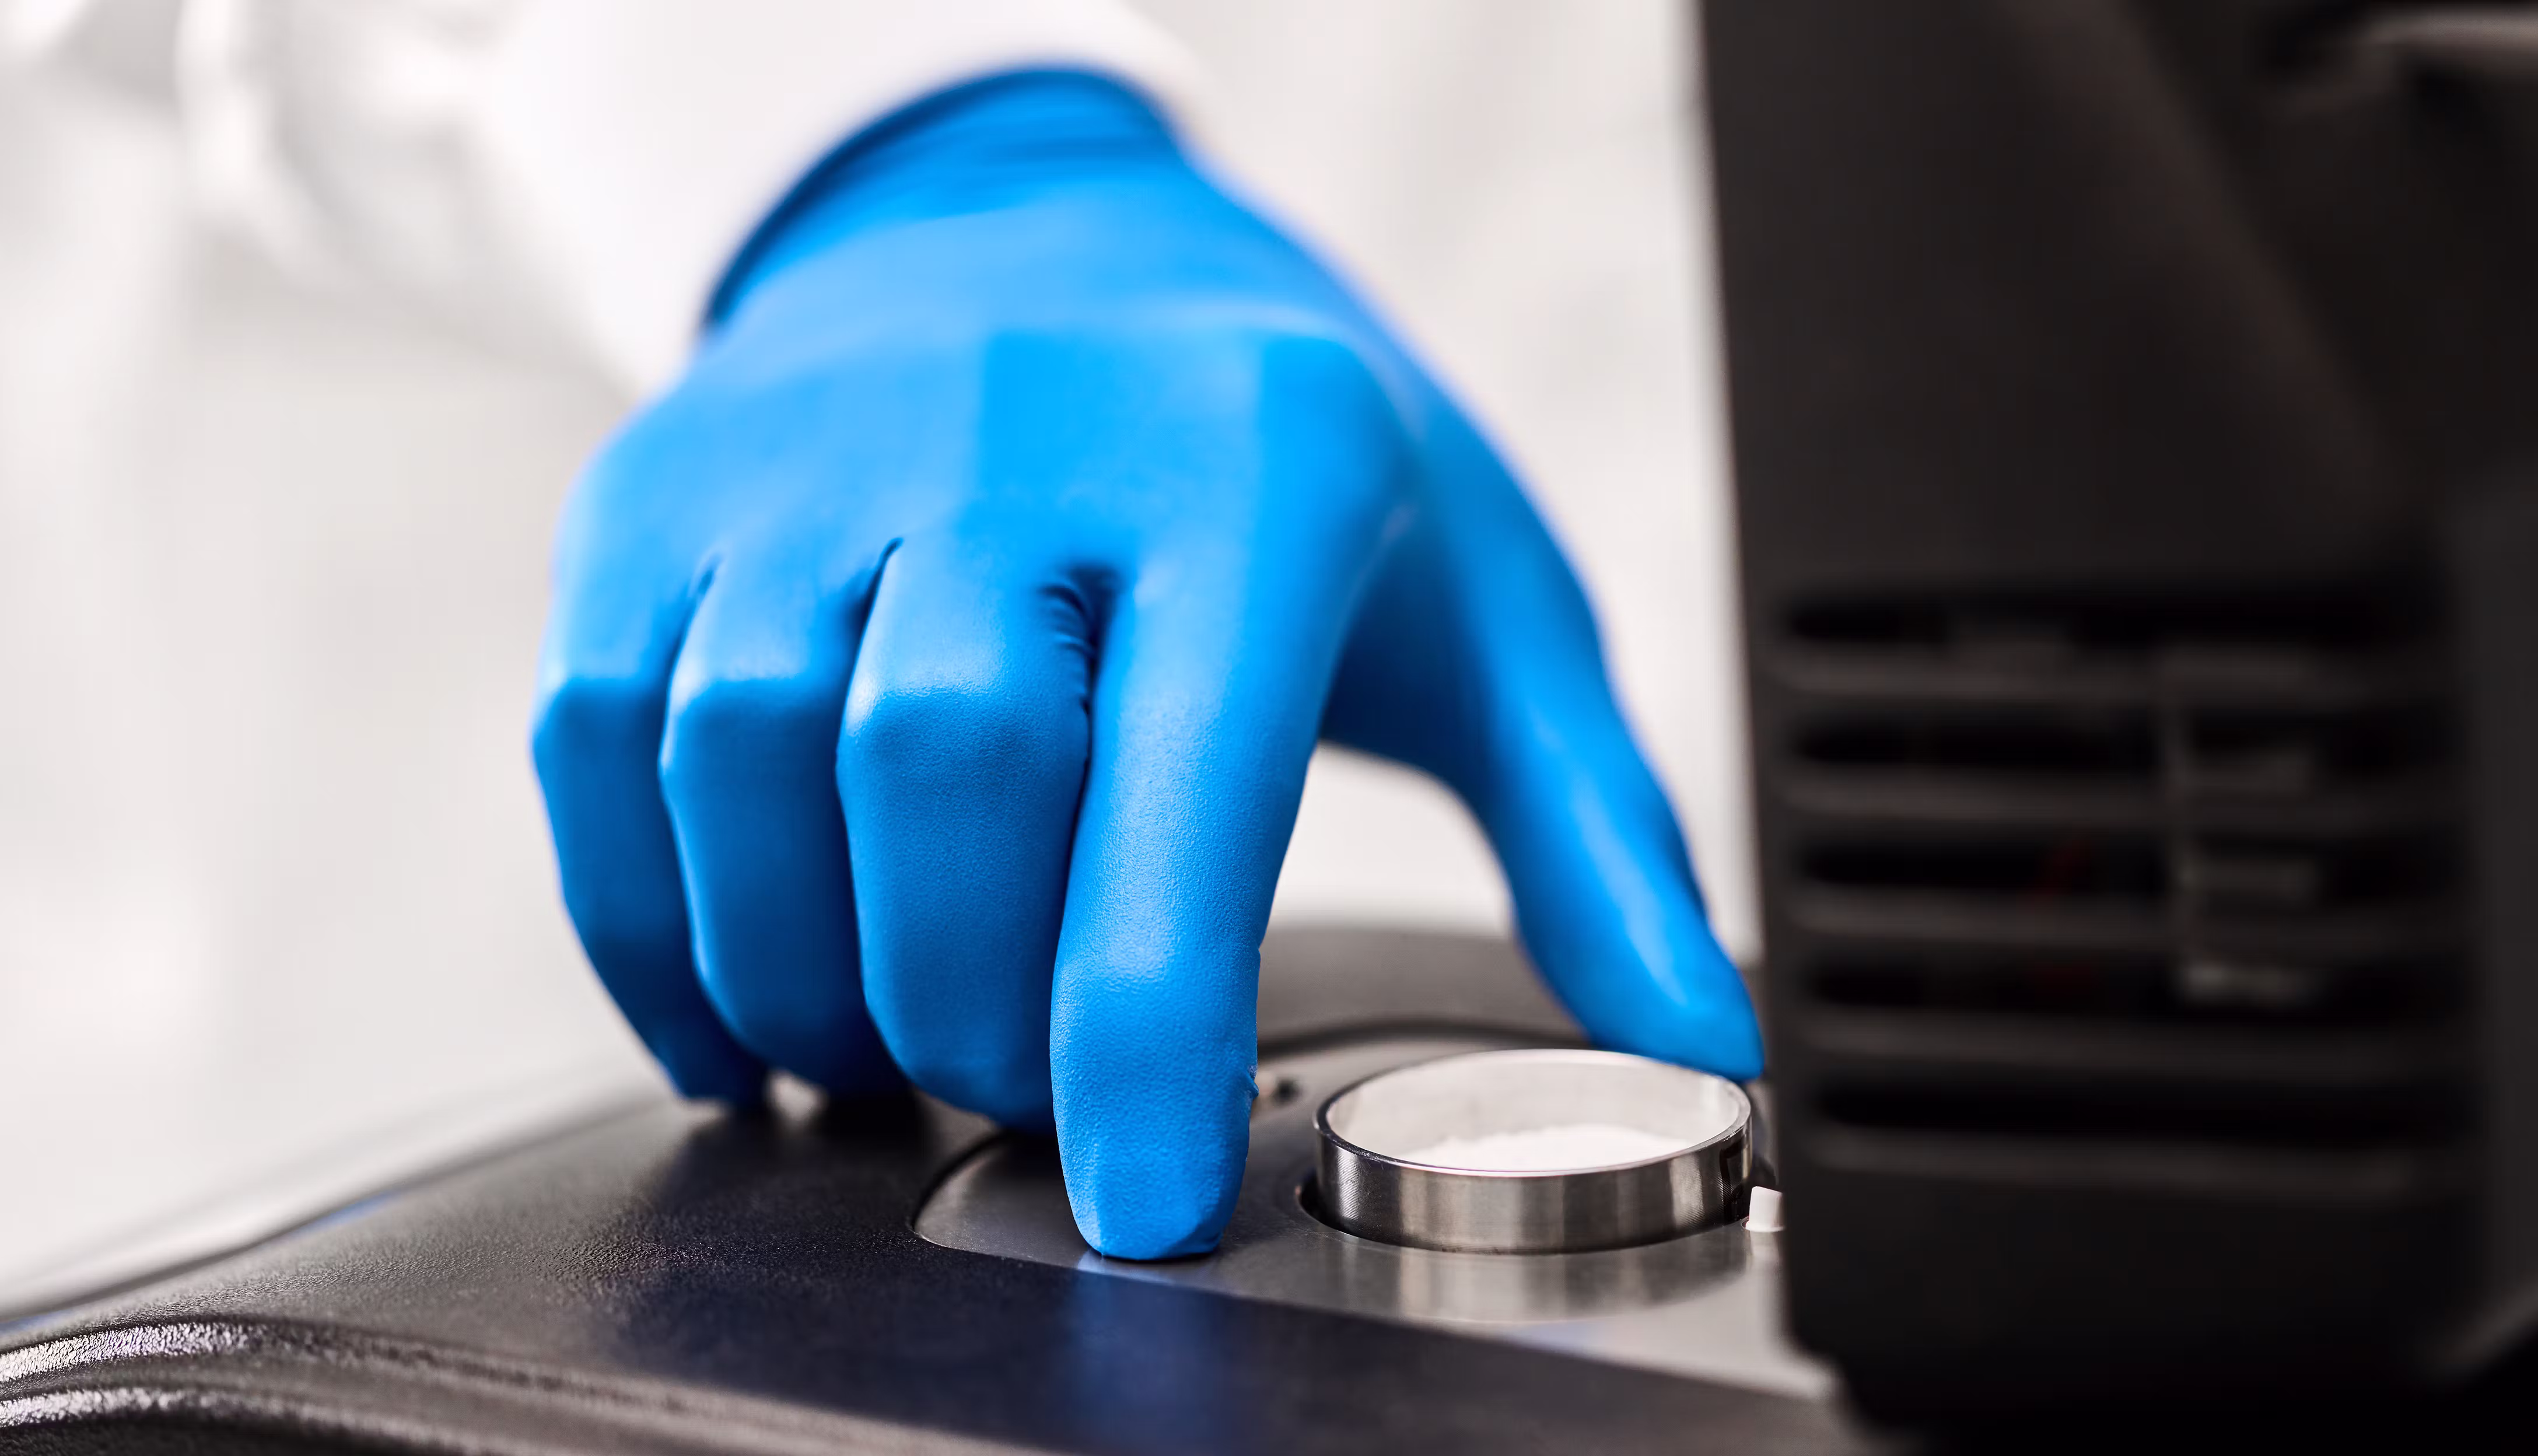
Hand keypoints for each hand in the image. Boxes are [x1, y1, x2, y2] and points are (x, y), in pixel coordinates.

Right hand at [530, 72, 1759, 1258]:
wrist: (1043, 227)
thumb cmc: (1287, 433)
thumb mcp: (1481, 598)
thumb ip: (1595, 833)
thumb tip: (1703, 1049)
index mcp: (1250, 466)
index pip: (1182, 783)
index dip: (1141, 1025)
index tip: (1140, 1204)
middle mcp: (1010, 434)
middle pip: (940, 775)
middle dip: (971, 1002)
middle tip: (1014, 1091)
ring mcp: (810, 453)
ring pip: (747, 764)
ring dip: (806, 981)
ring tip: (883, 1058)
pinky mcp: (663, 492)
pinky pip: (602, 740)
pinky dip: (650, 924)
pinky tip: (736, 1009)